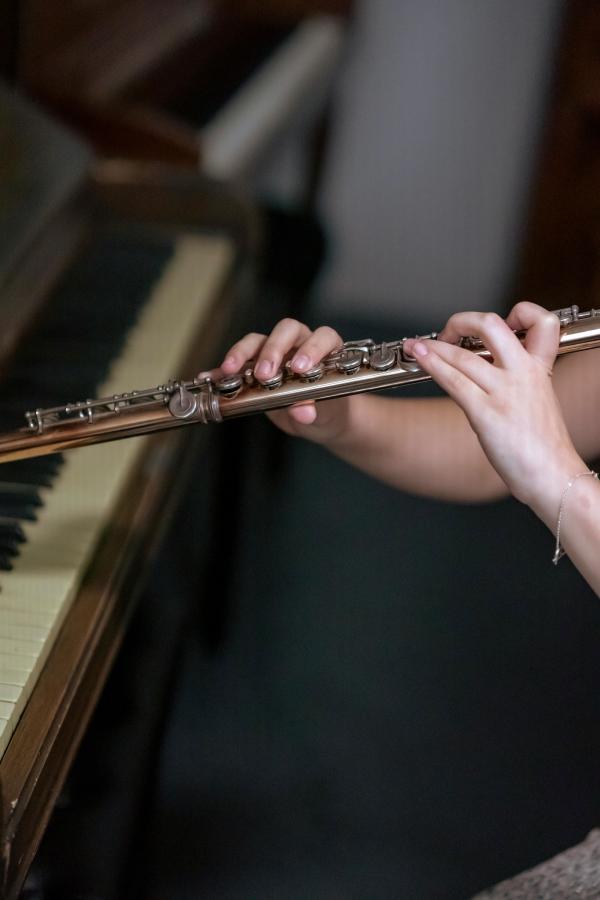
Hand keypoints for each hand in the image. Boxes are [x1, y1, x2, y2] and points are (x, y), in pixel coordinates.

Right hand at [213, 318, 350, 443]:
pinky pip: (236, 365)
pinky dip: (222, 372)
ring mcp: (276, 354)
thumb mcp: (326, 412)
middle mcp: (300, 345)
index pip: (322, 337)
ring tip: (230, 370)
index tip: (299, 368)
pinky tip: (210, 378)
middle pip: (286, 331)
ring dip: (242, 353)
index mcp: (326, 350)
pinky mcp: (255, 368)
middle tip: (264, 373)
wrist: (321, 422)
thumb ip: (315, 408)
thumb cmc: (330, 410)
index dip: (312, 348)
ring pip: (257, 341)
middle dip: (273, 350)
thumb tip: (303, 412)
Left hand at [403, 301, 584, 521]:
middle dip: (461, 321)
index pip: (541, 321)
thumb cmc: (542, 446)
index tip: (500, 322)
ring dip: (432, 347)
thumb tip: (486, 370)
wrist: (553, 476)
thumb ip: (519, 380)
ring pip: (462, 355)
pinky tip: (420, 360)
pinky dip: (432, 366)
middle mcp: (523, 373)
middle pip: (491, 324)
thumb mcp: (538, 401)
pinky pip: (454, 381)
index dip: (520, 312)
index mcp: (540, 368)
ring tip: (415, 345)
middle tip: (447, 332)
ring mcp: (505, 391)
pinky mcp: (487, 413)